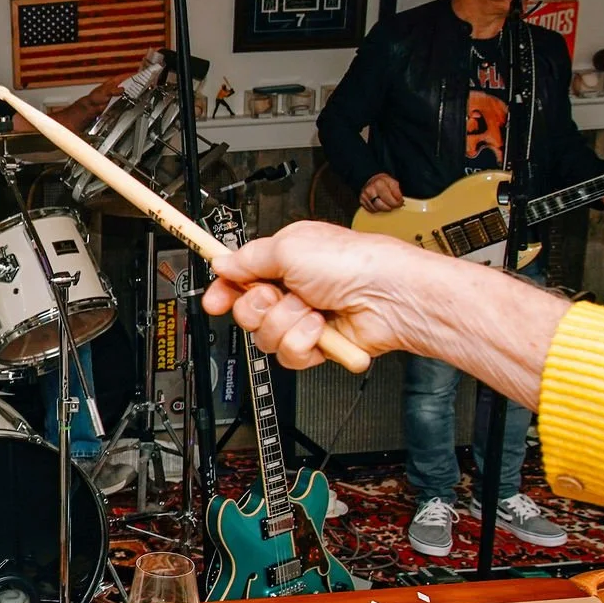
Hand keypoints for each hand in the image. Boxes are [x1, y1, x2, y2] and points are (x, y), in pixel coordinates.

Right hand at [203, 221, 566, 407]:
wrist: (389, 297)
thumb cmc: (353, 264)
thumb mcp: (289, 247)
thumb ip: (248, 259)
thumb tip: (223, 262)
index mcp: (283, 260)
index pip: (240, 277)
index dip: (224, 290)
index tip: (214, 300)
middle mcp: (292, 289)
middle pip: (247, 311)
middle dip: (260, 307)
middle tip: (279, 296)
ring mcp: (303, 318)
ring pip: (266, 336)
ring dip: (288, 323)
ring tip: (312, 311)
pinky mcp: (316, 345)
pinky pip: (289, 355)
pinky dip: (304, 343)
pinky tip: (321, 330)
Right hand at [357, 173, 402, 212]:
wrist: (371, 179)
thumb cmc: (383, 182)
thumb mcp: (393, 183)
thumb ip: (397, 192)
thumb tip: (400, 202)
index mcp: (379, 184)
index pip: (391, 199)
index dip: (397, 203)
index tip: (400, 203)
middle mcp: (370, 190)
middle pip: (383, 206)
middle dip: (391, 207)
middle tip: (394, 205)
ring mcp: (364, 196)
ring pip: (377, 209)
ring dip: (384, 209)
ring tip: (387, 204)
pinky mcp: (361, 201)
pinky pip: (371, 210)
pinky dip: (377, 209)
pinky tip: (380, 204)